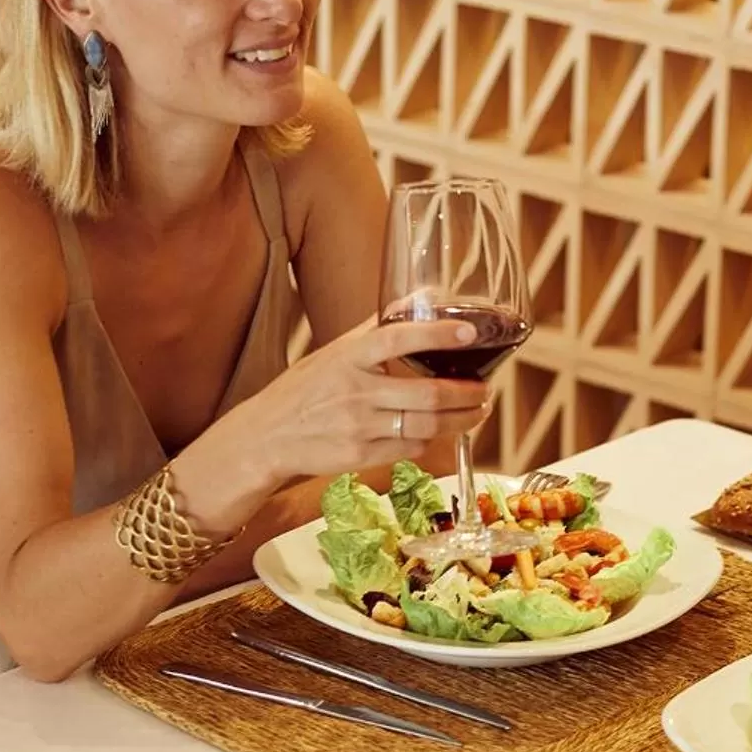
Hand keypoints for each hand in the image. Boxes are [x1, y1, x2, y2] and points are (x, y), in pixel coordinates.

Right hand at [213, 316, 490, 492]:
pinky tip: (436, 432)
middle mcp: (354, 390)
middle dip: (467, 394)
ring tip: (477, 412)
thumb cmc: (305, 390)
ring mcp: (357, 426)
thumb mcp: (334, 352)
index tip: (469, 330)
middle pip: (426, 394)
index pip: (396, 338)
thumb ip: (378, 327)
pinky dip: (428, 440)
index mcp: (348, 356)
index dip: (436, 333)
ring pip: (425, 426)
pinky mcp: (359, 456)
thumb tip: (421, 295)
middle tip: (486, 389)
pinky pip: (409, 448)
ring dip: (460, 421)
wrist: (265, 437)